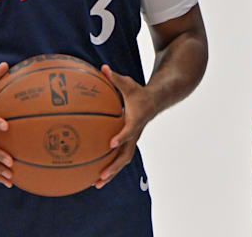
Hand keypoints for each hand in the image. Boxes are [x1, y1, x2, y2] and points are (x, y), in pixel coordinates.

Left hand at [95, 64, 157, 187]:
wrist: (155, 102)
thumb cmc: (139, 92)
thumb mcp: (128, 84)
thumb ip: (116, 78)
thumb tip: (103, 67)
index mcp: (135, 120)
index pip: (128, 130)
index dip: (121, 136)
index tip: (111, 143)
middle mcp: (134, 134)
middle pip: (126, 154)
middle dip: (113, 166)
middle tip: (101, 175)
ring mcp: (132, 140)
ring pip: (123, 161)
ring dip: (111, 173)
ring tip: (96, 183)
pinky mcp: (129, 143)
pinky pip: (119, 158)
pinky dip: (110, 167)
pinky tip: (96, 174)